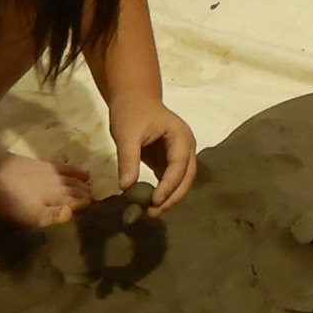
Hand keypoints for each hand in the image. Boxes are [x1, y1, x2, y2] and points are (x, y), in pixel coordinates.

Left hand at [108, 97, 197, 213]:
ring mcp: (180, 156)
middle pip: (186, 178)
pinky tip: (148, 203)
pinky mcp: (169, 161)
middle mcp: (186, 148)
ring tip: (149, 212)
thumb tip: (126, 188)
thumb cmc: (131, 112)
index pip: (179, 166)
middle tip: (153, 213)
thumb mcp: (126, 134)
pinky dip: (161, 193)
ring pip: (181, 182)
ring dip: (168, 198)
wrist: (133, 99)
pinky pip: (170, 181)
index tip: (154, 201)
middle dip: (172, 197)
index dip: (169, 185)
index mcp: (181, 138)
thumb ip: (128, 159)